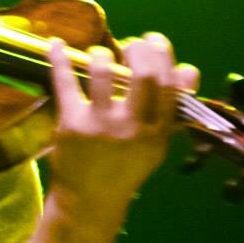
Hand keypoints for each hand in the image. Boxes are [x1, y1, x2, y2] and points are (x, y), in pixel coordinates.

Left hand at [44, 32, 199, 224]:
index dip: (163, 56)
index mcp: (157, 134)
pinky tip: (54, 44)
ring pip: (103, 73)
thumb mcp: (155, 143)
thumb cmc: (125, 166)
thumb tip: (189, 69)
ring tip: (100, 54)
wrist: (88, 201)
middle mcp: (132, 129)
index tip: (154, 41)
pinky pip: (65, 82)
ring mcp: (100, 126)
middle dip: (139, 50)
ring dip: (102, 55)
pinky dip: (58, 59)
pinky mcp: (70, 125)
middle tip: (132, 43)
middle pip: (143, 75)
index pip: (169, 85)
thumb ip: (172, 108)